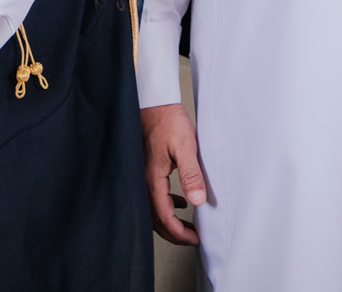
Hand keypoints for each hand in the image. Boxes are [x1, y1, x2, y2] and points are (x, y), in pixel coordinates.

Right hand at [141, 103, 208, 244]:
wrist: (155, 102)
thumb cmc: (168, 120)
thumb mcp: (185, 146)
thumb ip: (191, 174)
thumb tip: (198, 200)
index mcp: (152, 178)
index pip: (164, 216)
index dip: (179, 232)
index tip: (194, 239)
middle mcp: (144, 180)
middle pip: (155, 218)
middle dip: (173, 233)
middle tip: (192, 239)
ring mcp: (143, 174)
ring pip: (153, 208)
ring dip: (169, 220)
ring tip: (187, 226)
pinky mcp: (147, 168)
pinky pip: (154, 195)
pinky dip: (167, 205)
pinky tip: (180, 202)